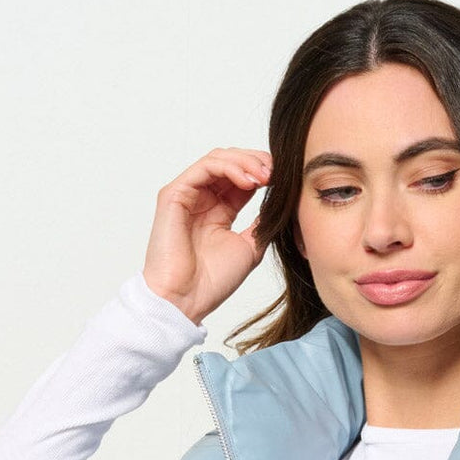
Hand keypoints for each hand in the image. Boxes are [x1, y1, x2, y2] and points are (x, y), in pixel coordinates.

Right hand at [141, 147, 272, 323]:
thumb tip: (279, 205)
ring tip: (266, 175)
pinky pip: (204, 168)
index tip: (285, 179)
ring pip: (217, 159)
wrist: (186, 300)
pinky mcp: (174, 195)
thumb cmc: (212, 282)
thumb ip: (261, 225)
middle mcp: (201, 199)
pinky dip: (229, 167)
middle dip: (256, 162)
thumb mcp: (249, 248)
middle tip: (277, 172)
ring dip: (245, 162)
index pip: (241, 178)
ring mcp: (187, 195)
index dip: (263, 172)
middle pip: (230, 162)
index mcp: (218, 211)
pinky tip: (249, 181)